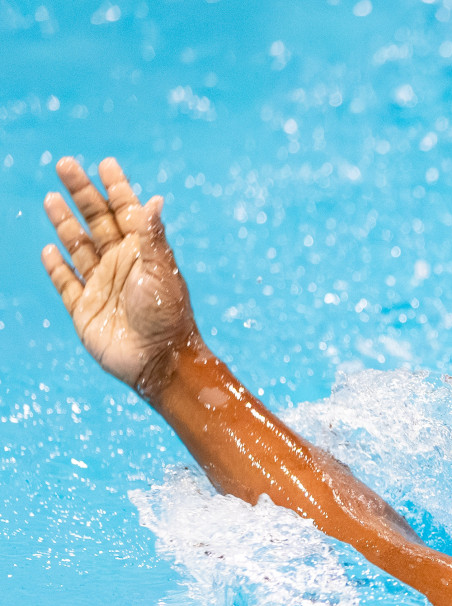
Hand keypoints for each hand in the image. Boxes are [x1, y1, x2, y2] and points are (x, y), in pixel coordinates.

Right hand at [41, 157, 197, 393]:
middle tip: (65, 164)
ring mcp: (102, 286)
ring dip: (65, 223)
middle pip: (97, 221)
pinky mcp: (84, 309)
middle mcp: (122, 265)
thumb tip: (154, 199)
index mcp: (144, 254)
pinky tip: (49, 249)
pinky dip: (57, 266)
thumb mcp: (161, 272)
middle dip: (82, 194)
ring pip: (79, 247)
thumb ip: (153, 237)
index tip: (106, 163)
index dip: (117, 188)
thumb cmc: (167, 316)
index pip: (127, 213)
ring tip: (52, 199)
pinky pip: (67, 283)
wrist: (159, 362)